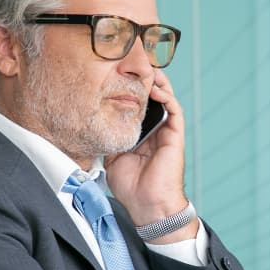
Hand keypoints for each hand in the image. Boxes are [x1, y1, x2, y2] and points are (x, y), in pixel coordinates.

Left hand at [105, 71, 197, 241]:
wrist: (147, 205)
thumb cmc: (131, 187)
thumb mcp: (112, 157)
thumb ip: (109, 138)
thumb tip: (95, 123)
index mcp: (140, 135)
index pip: (137, 106)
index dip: (131, 90)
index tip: (118, 75)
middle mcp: (154, 130)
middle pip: (152, 98)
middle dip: (145, 80)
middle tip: (133, 64)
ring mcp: (166, 132)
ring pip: (165, 99)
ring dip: (158, 82)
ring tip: (147, 69)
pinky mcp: (175, 136)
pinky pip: (174, 110)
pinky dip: (167, 96)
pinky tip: (155, 88)